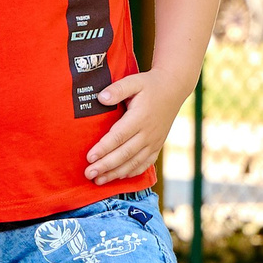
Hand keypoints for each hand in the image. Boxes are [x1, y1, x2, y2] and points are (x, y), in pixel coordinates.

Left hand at [82, 66, 184, 184]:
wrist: (173, 89)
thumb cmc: (150, 84)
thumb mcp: (134, 81)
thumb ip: (117, 89)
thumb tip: (101, 98)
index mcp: (140, 117)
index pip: (119, 136)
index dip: (104, 148)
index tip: (89, 157)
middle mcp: (148, 133)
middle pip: (124, 154)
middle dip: (105, 166)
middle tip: (89, 174)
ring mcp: (154, 142)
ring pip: (134, 163)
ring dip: (115, 173)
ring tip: (98, 181)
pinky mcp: (157, 146)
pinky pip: (145, 164)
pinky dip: (132, 172)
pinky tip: (119, 177)